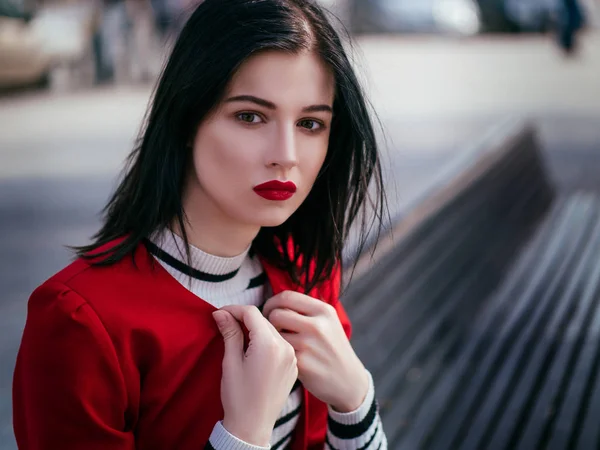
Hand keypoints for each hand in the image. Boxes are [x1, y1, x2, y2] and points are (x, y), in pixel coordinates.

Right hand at [213, 305, 297, 446]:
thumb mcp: (230, 362)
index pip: (252, 313)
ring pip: (272, 332)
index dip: (234, 309)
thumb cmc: (239, 397)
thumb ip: (229, 333)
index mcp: (269, 344)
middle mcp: (285, 347)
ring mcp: (292, 357)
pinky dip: (266, 342)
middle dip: (244, 319)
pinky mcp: (293, 366)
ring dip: (256, 330)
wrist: (253, 427)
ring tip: (238, 337)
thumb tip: (221, 313)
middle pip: (263, 320)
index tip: (220, 314)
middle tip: (226, 323)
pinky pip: (280, 345)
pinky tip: (253, 351)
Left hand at [262, 291, 369, 412]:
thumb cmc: (332, 349)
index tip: (269, 311)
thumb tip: (276, 303)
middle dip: (269, 321)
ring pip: (273, 333)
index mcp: (324, 311)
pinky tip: (287, 359)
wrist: (349, 381)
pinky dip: (279, 354)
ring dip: (273, 339)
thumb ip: (306, 310)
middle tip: (272, 330)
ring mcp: (309, 345)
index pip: (287, 296)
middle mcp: (318, 325)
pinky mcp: (301, 363)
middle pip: (276, 313)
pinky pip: (278, 351)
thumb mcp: (329, 322)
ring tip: (282, 345)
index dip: (272, 303)